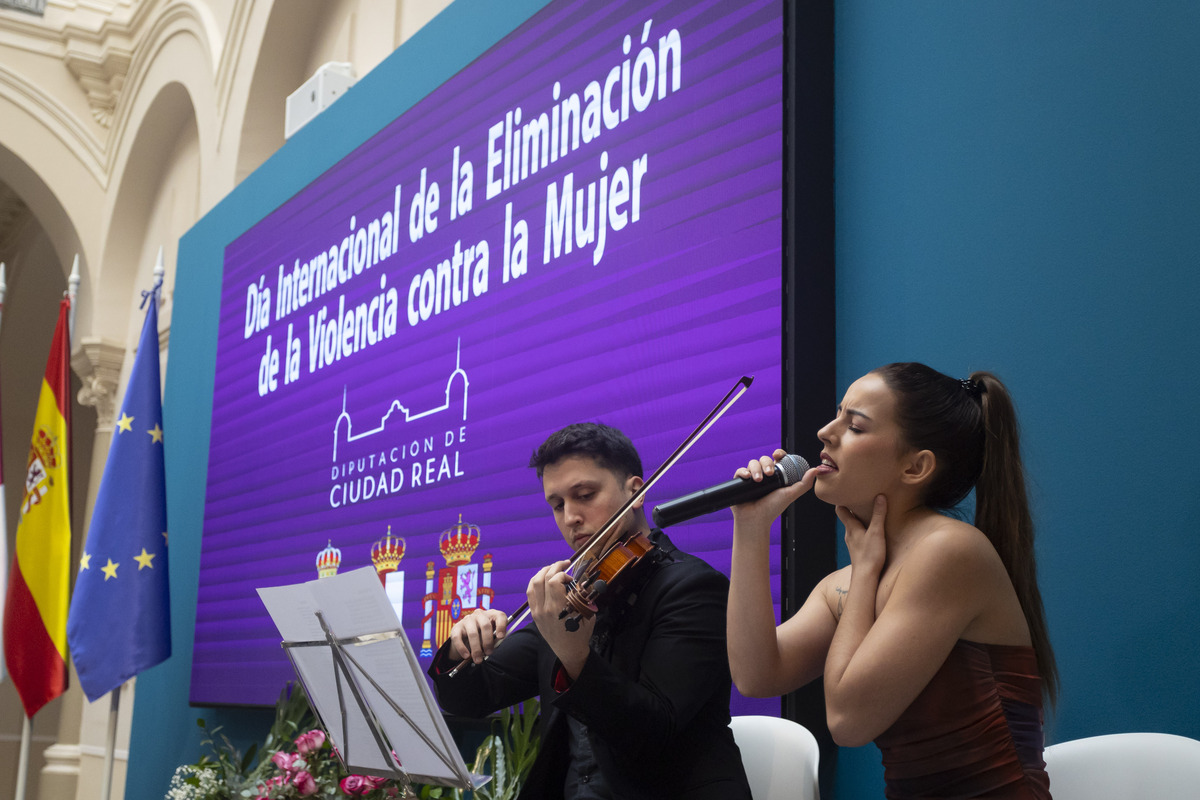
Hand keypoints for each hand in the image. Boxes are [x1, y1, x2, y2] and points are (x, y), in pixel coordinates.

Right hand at [447, 607, 508, 663]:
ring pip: (472, 633)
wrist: (465, 636)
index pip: (500, 616)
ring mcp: (467, 620)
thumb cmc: (483, 636)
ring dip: (476, 648)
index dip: (501, 626)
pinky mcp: (456, 627)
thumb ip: (494, 640)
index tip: (501, 637)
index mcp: (492, 615)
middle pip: (485, 625)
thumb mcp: (491, 637)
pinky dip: (462, 648)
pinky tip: (466, 656)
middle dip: (488, 641)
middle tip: (488, 653)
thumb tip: (493, 648)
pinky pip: (458, 638)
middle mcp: (480, 615)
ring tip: (478, 659)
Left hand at [527, 559, 594, 677]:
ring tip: (553, 568)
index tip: (571, 577)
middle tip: (564, 564)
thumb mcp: (587, 614)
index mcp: (559, 609)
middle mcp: (545, 608)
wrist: (568, 651)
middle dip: (554, 567)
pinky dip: (535, 581)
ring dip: (543, 572)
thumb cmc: (580, 634)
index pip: (554, 582)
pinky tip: (543, 578)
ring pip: (533, 583)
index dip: (562, 574)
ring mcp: (537, 611)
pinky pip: (530, 593)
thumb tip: (581, 581)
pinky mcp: (534, 613)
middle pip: (543, 579)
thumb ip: (583, 597)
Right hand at [730, 448, 816, 529]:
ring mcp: (752, 478)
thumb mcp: (790, 494)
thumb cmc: (773, 509)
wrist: (755, 519)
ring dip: (755, 468)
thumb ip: (804, 483)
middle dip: (766, 463)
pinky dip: (743, 471)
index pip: (778, 459)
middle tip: (769, 474)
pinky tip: (747, 477)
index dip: (778, 454)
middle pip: (764, 459)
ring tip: (758, 480)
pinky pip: (740, 471)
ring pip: (753, 463)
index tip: (777, 455)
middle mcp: (764, 475)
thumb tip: (815, 469)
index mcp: (776, 476)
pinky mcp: (740, 482)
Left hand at [836, 494, 886, 576]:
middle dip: (852, 508)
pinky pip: (858, 536)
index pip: (840, 510)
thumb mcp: (876, 532)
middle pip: (847, 518)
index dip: (842, 500)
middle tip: (861, 499)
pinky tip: (870, 532)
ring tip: (868, 513)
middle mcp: (849, 534)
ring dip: (858, 520)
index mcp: (851, 526)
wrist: (865, 577)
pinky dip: (862, 530)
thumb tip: (880, 496)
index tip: (848, 492)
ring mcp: (852, 543)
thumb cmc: (870, 554)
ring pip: (853, 527)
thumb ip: (878, 515)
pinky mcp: (858, 551)